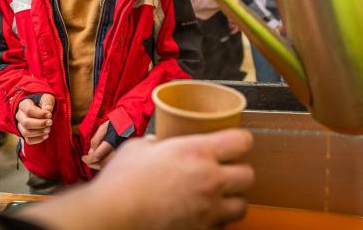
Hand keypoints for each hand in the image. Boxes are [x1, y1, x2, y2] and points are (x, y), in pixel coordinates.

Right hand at [16, 93, 53, 144]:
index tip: (50, 115)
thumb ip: (47, 102)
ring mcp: (20, 126)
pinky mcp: (24, 134)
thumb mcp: (47, 98)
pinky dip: (38, 139)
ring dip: (39, 132)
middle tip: (50, 122)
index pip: (29, 110)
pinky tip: (46, 135)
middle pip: (26, 123)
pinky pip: (28, 140)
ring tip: (49, 129)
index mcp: (24, 104)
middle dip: (40, 124)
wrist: (41, 109)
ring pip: (26, 133)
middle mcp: (19, 115)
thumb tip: (48, 109)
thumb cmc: (43, 102)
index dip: (40, 114)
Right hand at [18, 129, 254, 229]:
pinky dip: (215, 222)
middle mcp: (210, 180)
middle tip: (225, 172)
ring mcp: (208, 209)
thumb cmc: (122, 181)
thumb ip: (156, 144)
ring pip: (241, 206)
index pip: (241, 141)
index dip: (240, 141)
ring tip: (217, 198)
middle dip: (238, 173)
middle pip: (248, 175)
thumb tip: (156, 144)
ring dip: (232, 201)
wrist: (113, 215)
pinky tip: (201, 216)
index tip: (234, 143)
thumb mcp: (138, 148)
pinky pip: (221, 227)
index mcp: (197, 151)